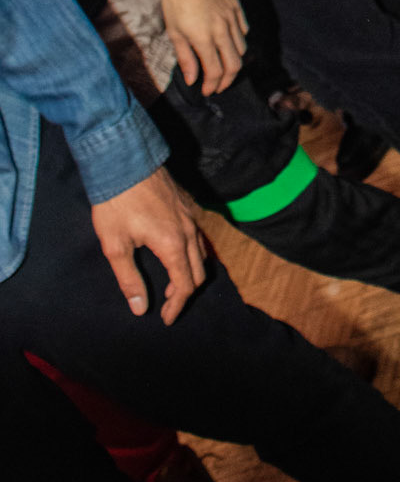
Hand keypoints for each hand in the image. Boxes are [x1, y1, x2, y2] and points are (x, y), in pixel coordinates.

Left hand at [90, 166, 206, 324]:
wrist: (124, 161)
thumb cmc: (116, 205)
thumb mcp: (116, 246)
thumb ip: (130, 279)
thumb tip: (140, 308)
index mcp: (173, 245)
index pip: (184, 285)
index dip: (177, 306)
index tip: (166, 319)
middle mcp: (189, 231)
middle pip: (199, 271)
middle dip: (186, 293)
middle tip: (167, 305)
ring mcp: (190, 215)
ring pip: (201, 252)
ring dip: (189, 272)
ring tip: (171, 283)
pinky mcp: (186, 204)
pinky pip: (198, 236)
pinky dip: (191, 253)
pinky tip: (173, 252)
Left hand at [144, 0, 246, 95]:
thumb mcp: (174, 31)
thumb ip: (185, 57)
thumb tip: (192, 78)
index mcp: (204, 38)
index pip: (215, 71)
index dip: (212, 85)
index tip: (206, 90)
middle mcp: (222, 29)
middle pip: (234, 64)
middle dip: (227, 80)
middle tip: (218, 86)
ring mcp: (232, 17)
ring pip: (242, 48)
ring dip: (233, 62)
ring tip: (223, 66)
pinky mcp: (236, 6)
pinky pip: (244, 29)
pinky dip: (239, 41)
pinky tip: (229, 43)